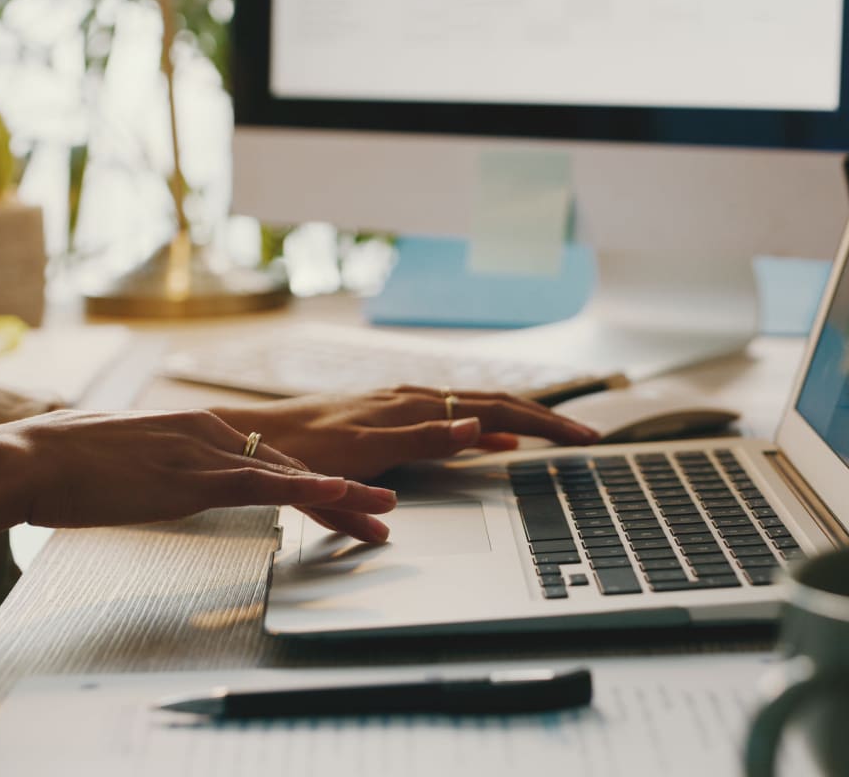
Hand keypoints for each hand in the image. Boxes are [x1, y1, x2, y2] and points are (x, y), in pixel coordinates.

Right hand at [0, 409, 396, 542]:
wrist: (29, 460)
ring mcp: (205, 454)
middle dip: (344, 492)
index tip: (345, 495)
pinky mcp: (192, 478)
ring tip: (384, 512)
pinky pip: (261, 484)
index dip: (312, 480)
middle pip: (295, 466)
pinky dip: (303, 488)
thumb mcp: (128, 462)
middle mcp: (211, 435)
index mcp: (198, 431)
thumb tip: (160, 479)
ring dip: (344, 496)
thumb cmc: (65, 465)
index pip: (271, 459)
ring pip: (292, 475)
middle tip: (384, 509)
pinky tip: (337, 493)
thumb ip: (159, 468)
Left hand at [210, 385, 599, 480]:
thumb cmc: (307, 449)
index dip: (547, 425)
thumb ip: (426, 439)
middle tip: (588, 437)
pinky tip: (495, 440)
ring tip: (556, 434)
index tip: (584, 439)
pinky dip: (487, 429)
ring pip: (480, 409)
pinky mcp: (396, 417)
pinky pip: (456, 419)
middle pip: (499, 403)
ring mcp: (408, 406)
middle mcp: (418, 398)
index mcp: (419, 405)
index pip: (501, 410)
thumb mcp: (366, 449)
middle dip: (547, 420)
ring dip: (522, 420)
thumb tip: (481, 427)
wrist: (259, 439)